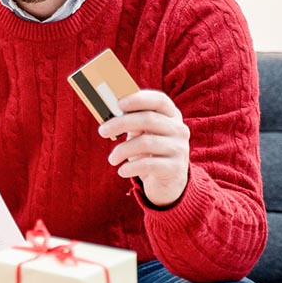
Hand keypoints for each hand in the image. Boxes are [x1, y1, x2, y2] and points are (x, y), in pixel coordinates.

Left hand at [97, 90, 189, 206]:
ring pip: (145, 143)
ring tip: (112, 159)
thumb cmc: (149, 152)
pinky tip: (122, 171)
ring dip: (122, 150)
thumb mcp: (143, 134)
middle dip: (121, 123)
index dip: (139, 99)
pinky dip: (130, 167)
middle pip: (148, 119)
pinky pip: (148, 164)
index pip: (160, 100)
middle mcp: (179, 129)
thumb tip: (109, 113)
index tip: (118, 103)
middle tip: (102, 131)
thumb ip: (133, 121)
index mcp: (171, 116)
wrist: (168, 183)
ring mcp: (179, 148)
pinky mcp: (175, 168)